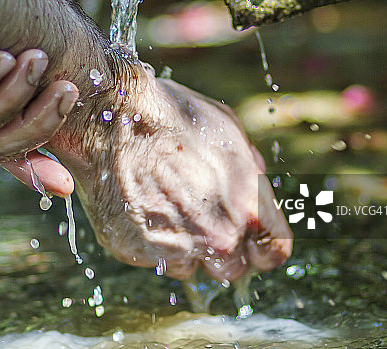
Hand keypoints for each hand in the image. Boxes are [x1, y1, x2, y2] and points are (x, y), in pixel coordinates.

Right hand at [47, 62, 291, 280]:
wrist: (112, 119)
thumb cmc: (171, 117)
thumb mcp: (229, 130)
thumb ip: (249, 171)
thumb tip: (255, 187)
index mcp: (248, 208)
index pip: (274, 253)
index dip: (263, 247)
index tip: (251, 239)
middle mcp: (216, 236)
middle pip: (232, 269)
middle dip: (221, 248)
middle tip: (200, 217)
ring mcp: (175, 248)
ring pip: (190, 267)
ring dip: (183, 246)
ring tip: (164, 204)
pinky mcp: (135, 252)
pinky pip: (152, 257)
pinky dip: (149, 239)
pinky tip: (140, 204)